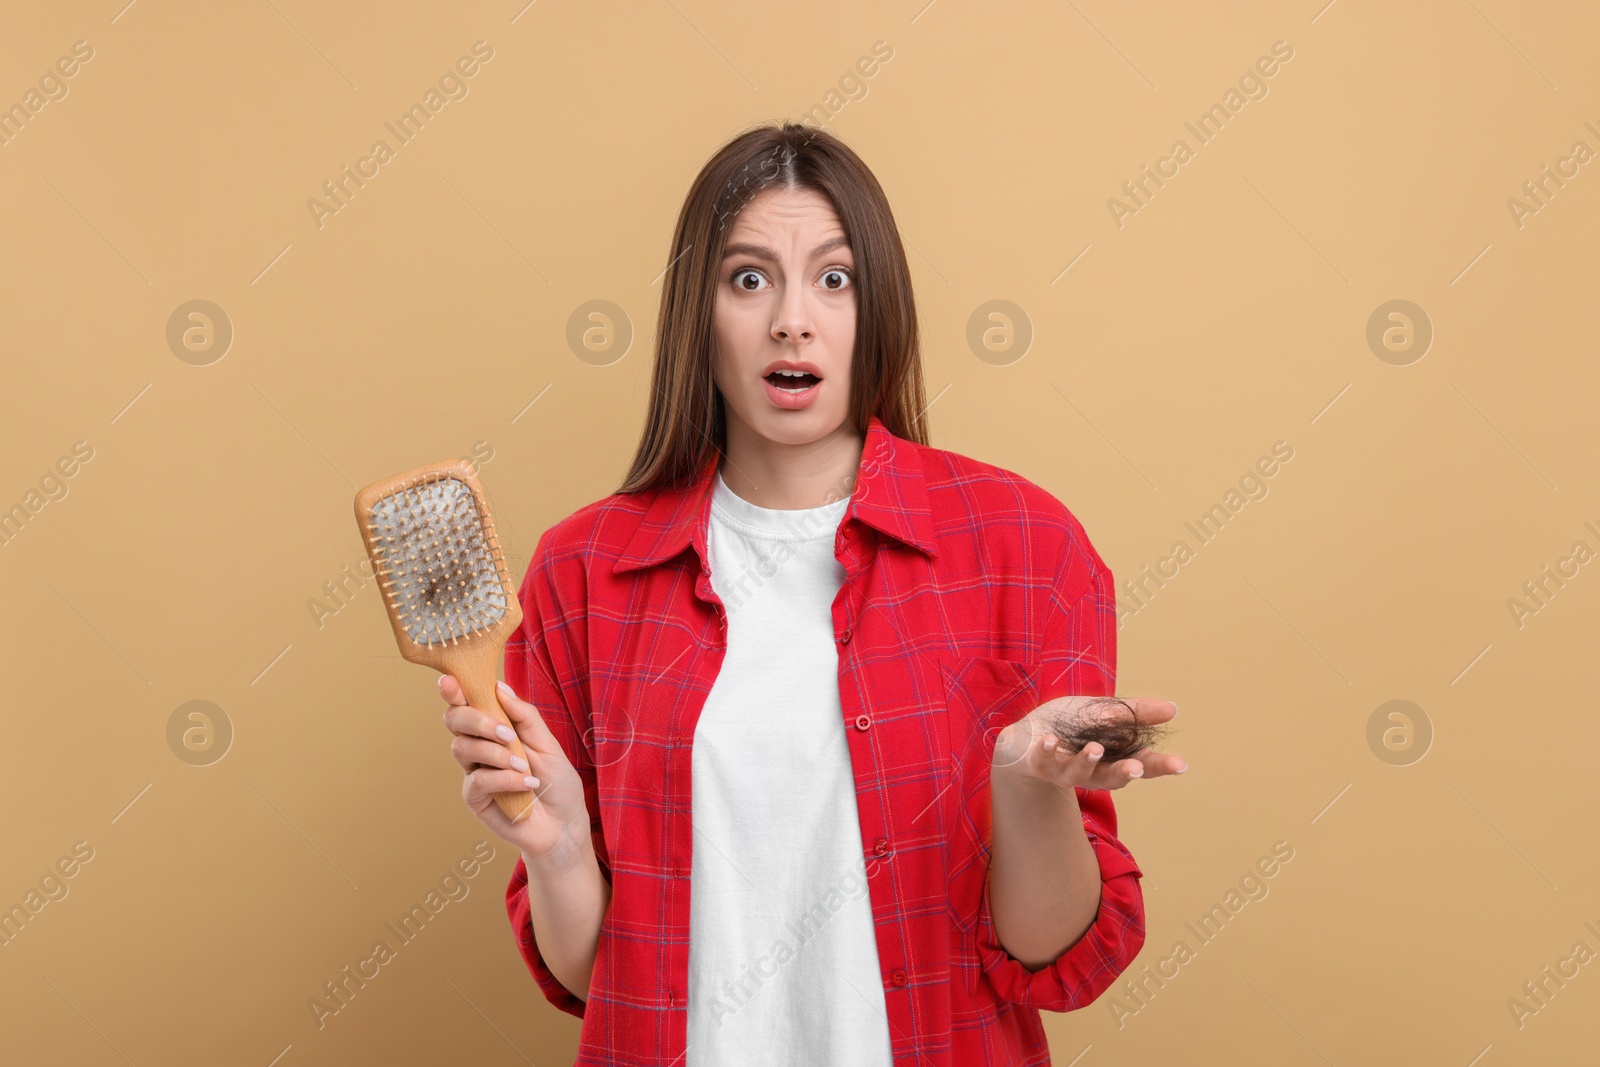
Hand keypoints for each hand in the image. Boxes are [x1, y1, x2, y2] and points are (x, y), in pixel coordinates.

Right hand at [439, 675, 592, 865]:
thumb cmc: (557, 781)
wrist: (565, 823)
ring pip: (462, 748)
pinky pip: (478, 779)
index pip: (467, 704)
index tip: (451, 681)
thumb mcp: (547, 742)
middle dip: (476, 719)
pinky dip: (504, 778)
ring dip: (494, 752)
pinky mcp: (475, 798)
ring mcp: (474, 772)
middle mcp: (478, 747)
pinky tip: (526, 783)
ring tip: (523, 764)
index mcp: (494, 728)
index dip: (454, 691)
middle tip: (504, 732)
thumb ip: (524, 716)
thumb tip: (499, 687)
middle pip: (455, 721)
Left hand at [992, 696, 1186, 790]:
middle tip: (1137, 768)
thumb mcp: (1102, 713)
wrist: (1023, 738)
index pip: (1141, 764)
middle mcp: (1091, 771)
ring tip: (1095, 748)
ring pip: (1078, 773)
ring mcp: (1063, 770)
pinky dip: (1047, 751)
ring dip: (1087, 760)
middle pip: (1113, 777)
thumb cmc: (1068, 726)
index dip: (1160, 766)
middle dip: (1125, 772)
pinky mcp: (1038, 764)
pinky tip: (1050, 740)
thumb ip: (1134, 713)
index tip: (1181, 764)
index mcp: (1111, 759)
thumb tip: (1173, 709)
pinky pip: (1043, 761)